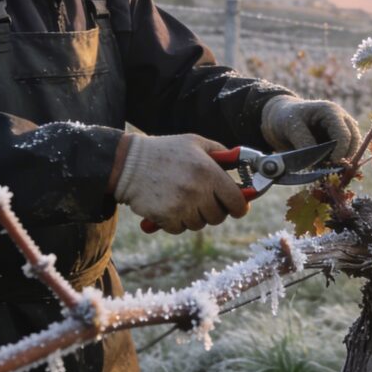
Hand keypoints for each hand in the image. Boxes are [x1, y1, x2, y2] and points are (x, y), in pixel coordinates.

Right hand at [112, 133, 248, 233]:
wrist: (128, 163)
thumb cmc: (165, 151)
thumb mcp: (196, 143)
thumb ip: (222, 153)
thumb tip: (243, 164)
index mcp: (209, 171)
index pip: (236, 201)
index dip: (240, 206)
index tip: (237, 207)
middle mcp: (197, 190)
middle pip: (218, 216)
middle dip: (214, 210)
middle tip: (204, 198)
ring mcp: (181, 206)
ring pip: (199, 224)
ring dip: (194, 215)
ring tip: (183, 198)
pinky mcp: (165, 217)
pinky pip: (180, 229)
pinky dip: (177, 221)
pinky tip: (169, 204)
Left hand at [260, 95, 361, 159]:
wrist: (283, 117)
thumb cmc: (287, 117)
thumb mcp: (291, 126)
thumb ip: (303, 141)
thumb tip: (316, 160)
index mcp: (330, 111)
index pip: (344, 133)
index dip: (341, 150)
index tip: (332, 163)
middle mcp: (341, 119)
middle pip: (354, 140)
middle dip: (344, 156)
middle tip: (329, 167)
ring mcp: (341, 129)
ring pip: (352, 147)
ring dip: (342, 159)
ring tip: (324, 165)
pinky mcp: (338, 140)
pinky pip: (344, 152)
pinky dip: (337, 161)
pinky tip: (324, 165)